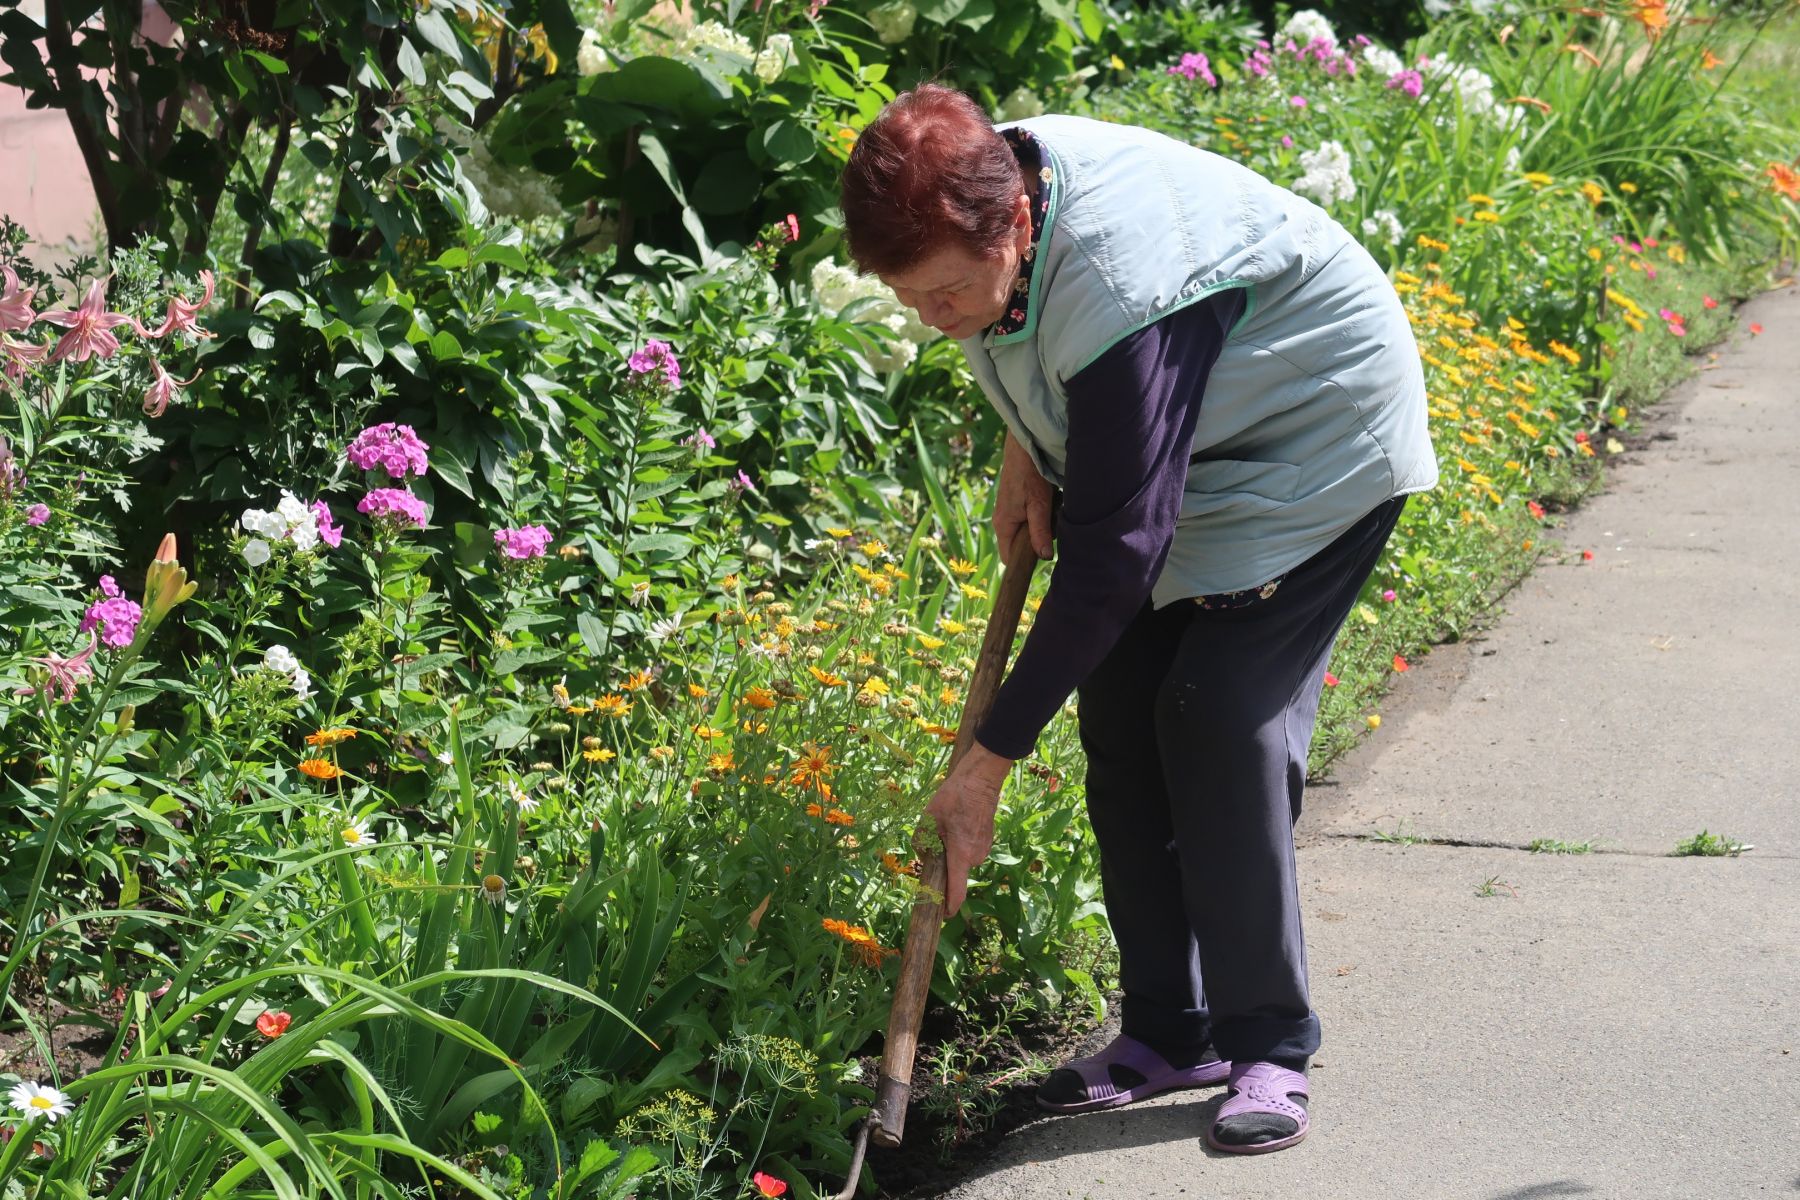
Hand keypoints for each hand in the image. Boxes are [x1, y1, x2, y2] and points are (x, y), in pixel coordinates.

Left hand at [923, 742, 1012, 916]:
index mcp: (960, 855)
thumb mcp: (928, 819)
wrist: (981, 780)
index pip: (956, 891)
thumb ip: (921, 842)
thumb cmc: (954, 798)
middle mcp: (975, 857)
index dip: (949, 906)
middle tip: (932, 845)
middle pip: (954, 872)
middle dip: (941, 866)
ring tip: (946, 827)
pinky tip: (956, 824)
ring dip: (950, 852)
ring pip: (960, 860)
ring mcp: (983, 849)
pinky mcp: (987, 841)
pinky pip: (968, 850)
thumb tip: (924, 855)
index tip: (942, 916)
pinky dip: (960, 844)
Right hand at [994, 432, 1054, 560]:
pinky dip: (1040, 516)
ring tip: (1052, 514)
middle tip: (1052, 530)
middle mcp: (1003, 521)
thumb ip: (1040, 531)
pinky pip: (1028, 519)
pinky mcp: (1016, 503)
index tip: (1042, 559)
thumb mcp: (1039, 505)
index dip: (1024, 563)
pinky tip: (1050, 505)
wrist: (1024, 446)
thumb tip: (1044, 557)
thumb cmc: (1029, 473)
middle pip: (1019, 546)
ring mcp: (1009, 512)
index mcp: (1003, 525)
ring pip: (1026, 532)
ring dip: (1041, 529)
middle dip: (1036, 543)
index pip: (1008, 558)